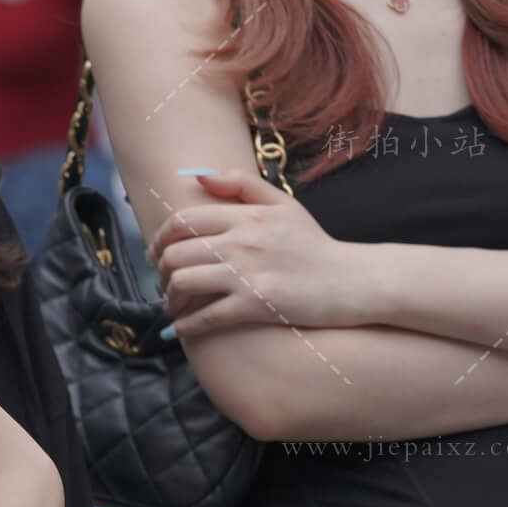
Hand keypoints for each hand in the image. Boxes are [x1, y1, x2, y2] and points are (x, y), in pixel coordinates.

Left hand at [147, 169, 368, 336]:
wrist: (350, 281)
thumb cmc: (313, 245)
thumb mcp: (283, 204)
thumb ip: (241, 185)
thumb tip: (198, 176)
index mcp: (245, 216)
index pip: (182, 221)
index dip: (159, 240)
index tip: (157, 254)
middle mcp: (242, 241)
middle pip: (175, 254)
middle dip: (160, 272)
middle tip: (164, 283)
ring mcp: (247, 274)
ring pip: (183, 283)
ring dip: (170, 299)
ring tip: (174, 305)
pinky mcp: (254, 305)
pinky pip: (204, 318)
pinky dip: (184, 326)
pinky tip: (180, 330)